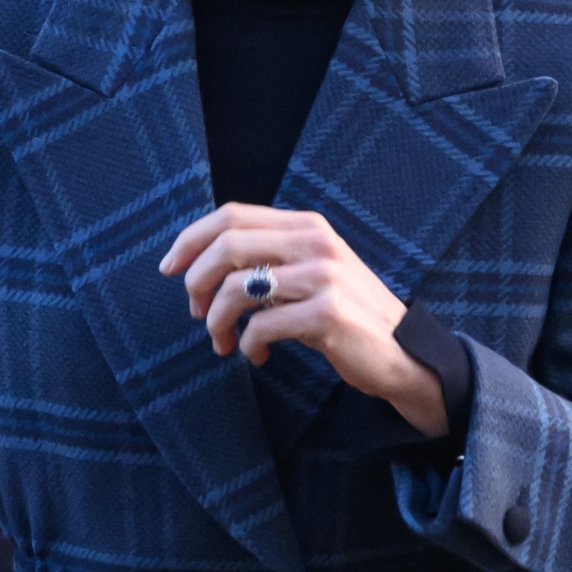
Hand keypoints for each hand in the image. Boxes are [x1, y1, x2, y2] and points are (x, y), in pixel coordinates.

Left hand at [160, 203, 446, 437]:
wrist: (402, 354)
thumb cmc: (345, 315)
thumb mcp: (309, 273)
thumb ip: (267, 259)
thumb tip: (199, 267)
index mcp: (306, 226)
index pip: (232, 215)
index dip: (190, 239)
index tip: (169, 267)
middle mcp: (315, 243)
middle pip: (226, 245)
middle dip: (197, 282)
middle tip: (195, 312)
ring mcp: (323, 277)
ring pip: (237, 287)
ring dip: (216, 321)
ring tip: (223, 342)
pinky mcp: (327, 314)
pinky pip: (261, 327)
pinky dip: (247, 346)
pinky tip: (256, 356)